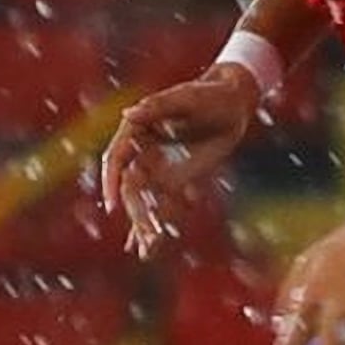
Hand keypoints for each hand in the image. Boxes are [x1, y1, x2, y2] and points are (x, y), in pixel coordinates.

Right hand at [95, 62, 262, 256]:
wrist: (232, 104)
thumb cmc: (209, 95)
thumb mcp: (186, 99)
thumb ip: (157, 107)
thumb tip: (127, 114)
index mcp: (135, 130)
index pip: (116, 160)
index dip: (111, 182)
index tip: (113, 204)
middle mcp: (141, 152)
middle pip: (131, 188)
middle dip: (137, 212)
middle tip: (150, 233)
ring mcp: (156, 168)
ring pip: (143, 202)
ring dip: (143, 226)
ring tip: (148, 250)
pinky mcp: (173, 180)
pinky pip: (160, 205)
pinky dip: (155, 225)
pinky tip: (147, 249)